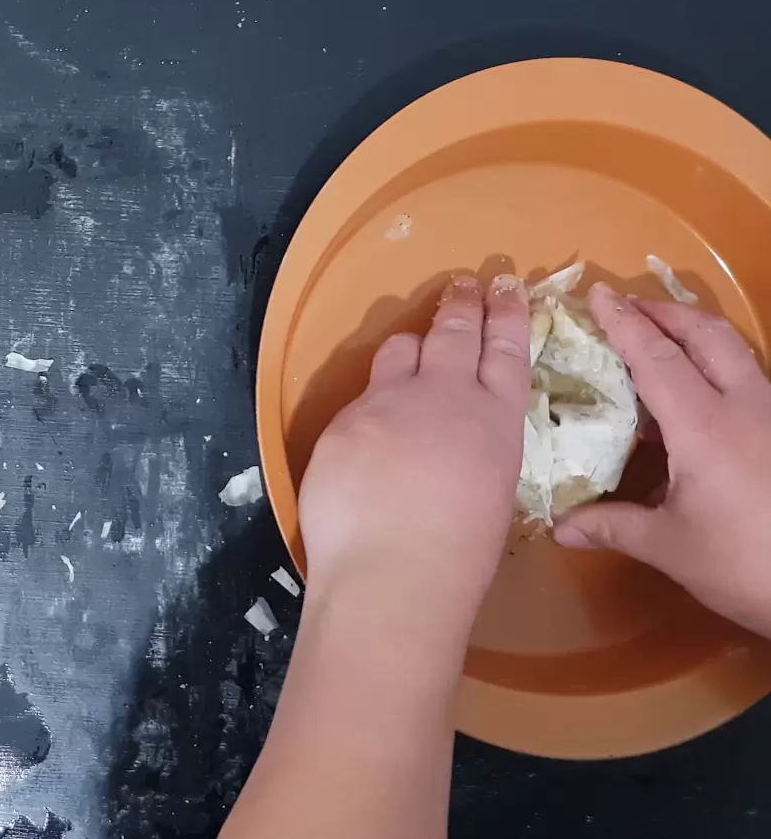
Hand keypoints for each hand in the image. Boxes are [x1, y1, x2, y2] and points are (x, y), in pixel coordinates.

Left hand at [300, 274, 531, 615]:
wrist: (393, 569)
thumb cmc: (457, 554)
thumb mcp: (491, 492)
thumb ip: (473, 450)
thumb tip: (453, 444)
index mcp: (496, 419)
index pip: (507, 350)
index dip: (506, 314)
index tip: (505, 288)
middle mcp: (446, 396)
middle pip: (455, 332)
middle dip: (462, 304)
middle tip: (466, 284)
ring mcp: (390, 402)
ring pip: (401, 350)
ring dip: (411, 344)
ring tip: (415, 344)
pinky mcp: (345, 419)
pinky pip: (359, 398)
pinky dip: (370, 406)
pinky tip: (368, 428)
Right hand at [555, 283, 770, 637]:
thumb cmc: (746, 563)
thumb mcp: (670, 547)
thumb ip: (613, 526)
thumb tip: (560, 527)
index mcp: (705, 425)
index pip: (655, 357)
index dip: (623, 323)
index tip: (597, 294)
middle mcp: (744, 407)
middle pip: (706, 335)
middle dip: (665, 313)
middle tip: (628, 308)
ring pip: (735, 353)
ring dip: (695, 337)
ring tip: (660, 342)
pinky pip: (748, 383)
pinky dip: (715, 370)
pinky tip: (696, 403)